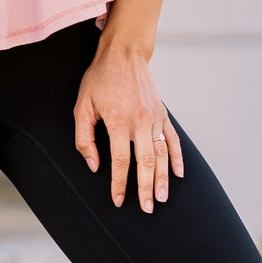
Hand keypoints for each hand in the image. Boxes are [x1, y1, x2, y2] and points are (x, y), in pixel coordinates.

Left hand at [73, 39, 184, 211]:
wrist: (124, 54)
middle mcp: (140, 121)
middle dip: (146, 187)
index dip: (120, 183)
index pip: (121, 160)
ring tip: (162, 198)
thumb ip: (84, 138)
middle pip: (146, 162)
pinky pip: (172, 139)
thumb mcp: (82, 106)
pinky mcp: (163, 114)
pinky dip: (178, 157)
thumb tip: (94, 165)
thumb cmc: (99, 80)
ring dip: (163, 178)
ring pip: (162, 154)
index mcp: (118, 121)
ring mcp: (154, 118)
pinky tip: (179, 174)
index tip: (118, 200)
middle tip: (147, 208)